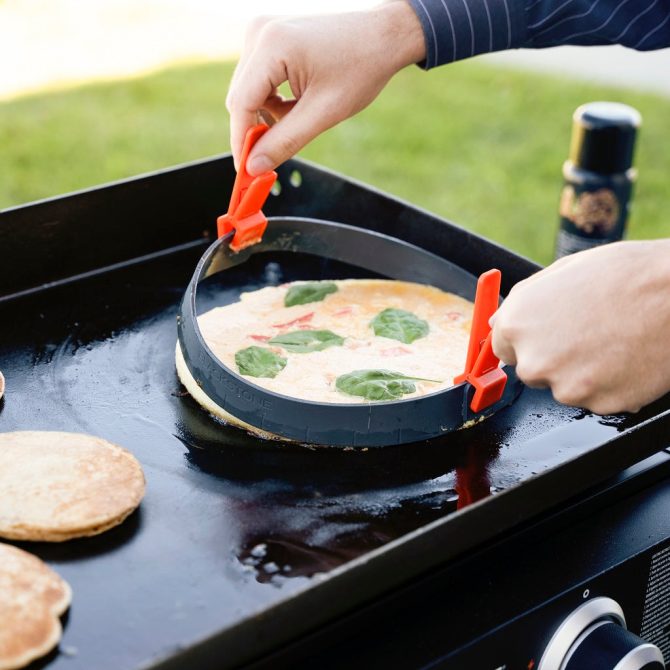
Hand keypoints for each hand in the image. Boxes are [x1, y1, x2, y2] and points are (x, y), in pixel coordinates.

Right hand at [226, 2, 424, 174]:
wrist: (382, 37)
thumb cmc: (361, 67)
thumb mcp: (324, 113)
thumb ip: (285, 141)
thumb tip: (255, 166)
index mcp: (273, 45)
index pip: (241, 103)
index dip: (241, 141)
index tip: (246, 172)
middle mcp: (260, 33)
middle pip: (241, 99)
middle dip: (256, 130)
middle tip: (276, 155)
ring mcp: (262, 33)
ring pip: (248, 93)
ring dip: (269, 115)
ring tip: (304, 114)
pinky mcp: (268, 39)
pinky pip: (257, 82)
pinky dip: (274, 101)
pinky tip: (300, 101)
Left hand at [491, 240, 669, 414]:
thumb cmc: (625, 275)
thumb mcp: (560, 274)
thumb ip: (523, 303)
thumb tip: (497, 322)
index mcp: (517, 324)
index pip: (502, 348)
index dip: (526, 341)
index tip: (544, 337)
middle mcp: (534, 360)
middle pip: (531, 371)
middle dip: (552, 357)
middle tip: (586, 334)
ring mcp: (567, 387)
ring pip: (564, 387)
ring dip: (581, 372)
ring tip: (611, 339)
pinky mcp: (600, 404)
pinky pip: (596, 398)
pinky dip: (609, 384)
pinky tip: (625, 356)